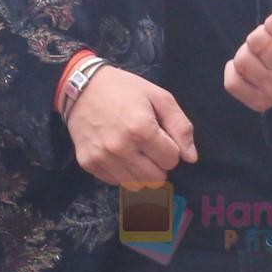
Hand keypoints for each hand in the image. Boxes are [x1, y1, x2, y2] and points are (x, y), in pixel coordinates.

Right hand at [65, 65, 194, 186]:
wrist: (81, 86)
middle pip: (156, 179)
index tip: (161, 137)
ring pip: (136, 185)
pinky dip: (121, 172)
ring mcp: (102, 157)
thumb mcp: (159, 97)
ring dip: (140, 172)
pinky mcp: (88, 163)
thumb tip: (191, 158)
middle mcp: (121, 147)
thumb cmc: (124, 89)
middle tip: (149, 147)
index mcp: (141, 129)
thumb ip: (181, 126)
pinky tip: (117, 154)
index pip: (172, 161)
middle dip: (158, 165)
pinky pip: (115, 182)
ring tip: (134, 151)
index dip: (171, 149)